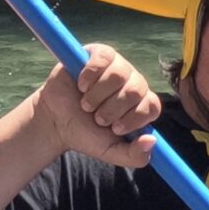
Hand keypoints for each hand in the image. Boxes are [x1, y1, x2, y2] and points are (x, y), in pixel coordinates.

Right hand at [33, 48, 158, 165]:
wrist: (56, 121)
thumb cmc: (86, 134)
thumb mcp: (111, 152)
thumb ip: (134, 156)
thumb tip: (152, 141)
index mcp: (141, 104)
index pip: (152, 106)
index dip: (134, 118)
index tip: (115, 128)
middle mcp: (133, 83)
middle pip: (135, 90)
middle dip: (112, 109)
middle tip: (97, 117)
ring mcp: (117, 66)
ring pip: (119, 74)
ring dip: (98, 95)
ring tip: (86, 103)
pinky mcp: (99, 54)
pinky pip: (104, 57)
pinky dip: (90, 75)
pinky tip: (81, 85)